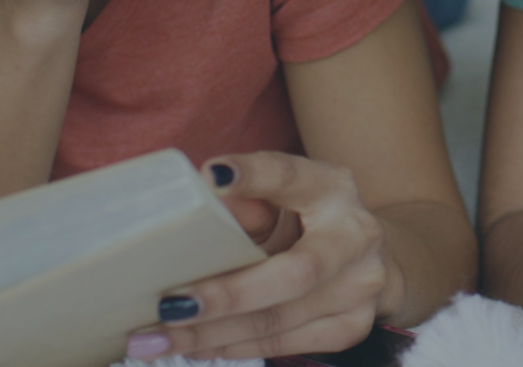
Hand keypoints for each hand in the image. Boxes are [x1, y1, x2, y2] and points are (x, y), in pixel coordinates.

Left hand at [130, 152, 387, 360]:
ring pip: (281, 320)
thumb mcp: (280, 198)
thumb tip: (201, 199)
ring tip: (157, 340)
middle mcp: (356, 236)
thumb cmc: (305, 220)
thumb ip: (246, 200)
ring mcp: (361, 286)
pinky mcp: (353, 326)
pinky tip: (196, 347)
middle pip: (295, 273)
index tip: (212, 175)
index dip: (255, 176)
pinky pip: (285, 344)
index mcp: (332, 188)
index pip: (291, 177)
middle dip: (227, 295)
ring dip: (213, 334)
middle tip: (167, 307)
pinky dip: (234, 348)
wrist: (366, 258)